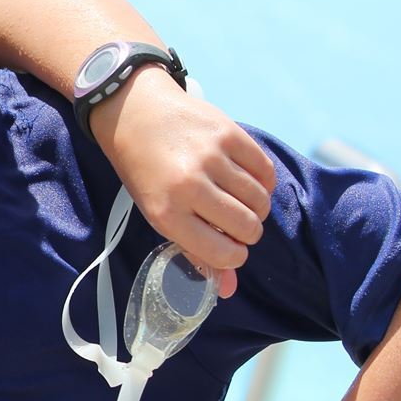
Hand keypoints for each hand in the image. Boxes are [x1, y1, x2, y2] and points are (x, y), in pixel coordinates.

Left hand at [89, 71, 276, 295]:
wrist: (134, 111)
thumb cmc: (145, 170)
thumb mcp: (158, 213)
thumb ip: (195, 251)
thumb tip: (229, 289)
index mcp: (167, 213)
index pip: (224, 252)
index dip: (234, 255)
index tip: (230, 246)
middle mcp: (189, 186)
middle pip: (247, 227)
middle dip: (248, 232)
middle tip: (236, 222)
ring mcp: (211, 157)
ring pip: (261, 201)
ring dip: (257, 207)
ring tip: (240, 200)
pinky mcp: (229, 133)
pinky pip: (265, 171)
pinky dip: (263, 182)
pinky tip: (247, 180)